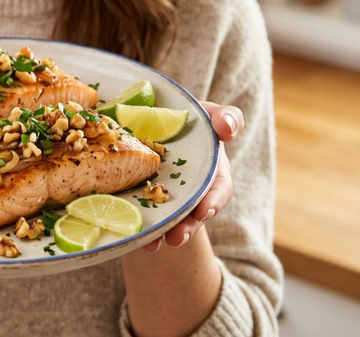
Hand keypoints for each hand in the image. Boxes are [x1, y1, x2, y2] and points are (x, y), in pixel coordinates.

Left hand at [141, 101, 242, 252]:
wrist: (152, 124)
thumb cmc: (189, 120)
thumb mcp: (210, 114)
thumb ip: (226, 118)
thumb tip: (228, 129)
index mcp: (212, 172)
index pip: (220, 189)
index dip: (214, 201)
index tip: (203, 211)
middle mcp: (194, 191)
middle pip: (194, 214)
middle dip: (187, 227)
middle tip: (176, 237)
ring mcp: (170, 199)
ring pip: (171, 221)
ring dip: (163, 234)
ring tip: (152, 245)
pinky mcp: (146, 201)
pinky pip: (145, 217)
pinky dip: (141, 229)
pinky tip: (132, 237)